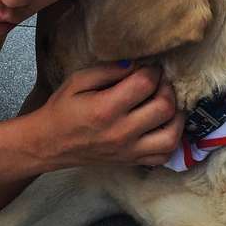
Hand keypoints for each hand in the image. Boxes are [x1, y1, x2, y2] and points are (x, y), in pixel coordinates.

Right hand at [36, 62, 183, 168]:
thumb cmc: (61, 110)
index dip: (152, 70)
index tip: (148, 66)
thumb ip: (107, 70)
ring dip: (176, 115)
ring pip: (172, 134)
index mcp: (106, 108)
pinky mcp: (131, 161)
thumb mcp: (77, 81)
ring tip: (165, 102)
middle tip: (158, 82)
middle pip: (164, 107)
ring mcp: (129, 150)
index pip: (145, 83)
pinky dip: (170, 140)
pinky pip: (163, 156)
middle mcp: (122, 131)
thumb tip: (135, 64)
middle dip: (166, 88)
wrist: (49, 144)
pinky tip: (162, 126)